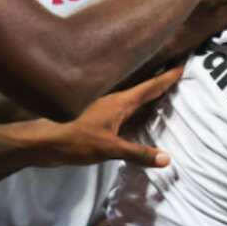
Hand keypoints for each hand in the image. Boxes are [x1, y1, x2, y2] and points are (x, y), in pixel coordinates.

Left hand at [45, 67, 180, 167]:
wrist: (44, 142)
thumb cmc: (76, 139)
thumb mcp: (110, 148)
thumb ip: (137, 153)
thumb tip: (167, 158)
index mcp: (119, 102)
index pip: (149, 87)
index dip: (166, 78)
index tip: (182, 67)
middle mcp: (113, 101)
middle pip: (142, 89)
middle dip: (159, 84)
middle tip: (177, 76)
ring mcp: (104, 109)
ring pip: (132, 99)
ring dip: (147, 96)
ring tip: (162, 95)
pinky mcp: (96, 119)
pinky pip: (124, 111)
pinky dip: (136, 111)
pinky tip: (137, 118)